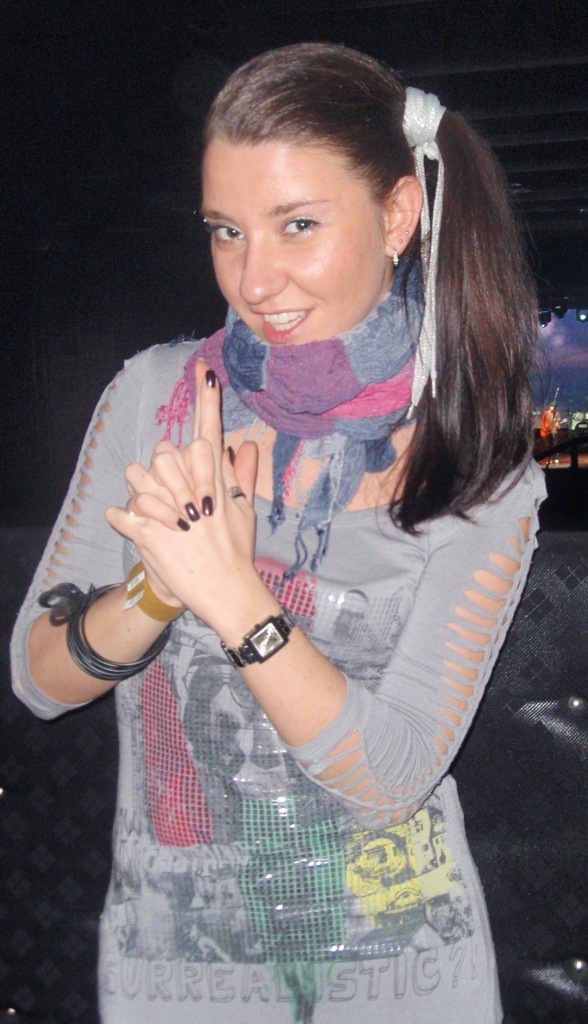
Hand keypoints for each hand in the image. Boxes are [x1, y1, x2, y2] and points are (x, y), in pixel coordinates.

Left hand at [105, 359, 259, 622]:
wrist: (229, 592)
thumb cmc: (236, 552)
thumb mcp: (245, 512)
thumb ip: (243, 474)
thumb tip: (248, 443)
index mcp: (216, 482)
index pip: (209, 432)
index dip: (206, 400)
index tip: (202, 369)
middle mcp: (193, 491)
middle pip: (165, 452)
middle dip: (163, 469)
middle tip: (177, 500)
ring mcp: (171, 512)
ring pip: (136, 477)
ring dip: (139, 490)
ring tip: (155, 511)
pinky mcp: (151, 536)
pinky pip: (121, 514)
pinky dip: (122, 519)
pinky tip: (132, 526)